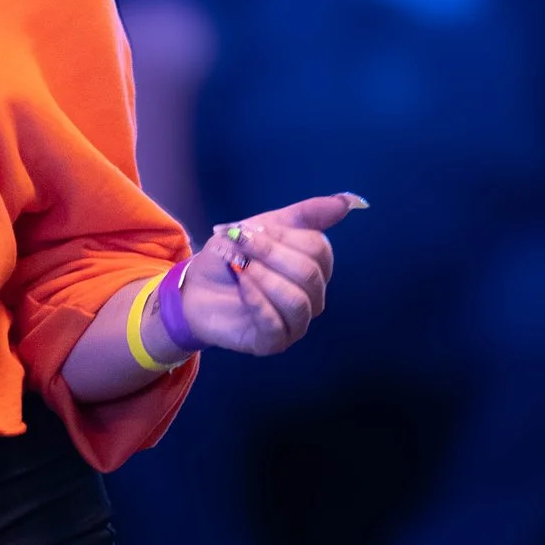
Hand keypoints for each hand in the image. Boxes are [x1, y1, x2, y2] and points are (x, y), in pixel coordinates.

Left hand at [182, 196, 361, 357]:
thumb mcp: (263, 227)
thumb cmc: (232, 259)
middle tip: (240, 246)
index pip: (318, 249)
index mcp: (315, 268)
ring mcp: (295, 324)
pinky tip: (241, 286)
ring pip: (298, 301)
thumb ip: (304, 214)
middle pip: (309, 274)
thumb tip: (348, 201)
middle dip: (271, 254)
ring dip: (264, 278)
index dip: (283, 236)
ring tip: (240, 268)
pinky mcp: (273, 343)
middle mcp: (312, 299)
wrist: (196, 289)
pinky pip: (276, 324)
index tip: (248, 230)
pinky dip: (257, 300)